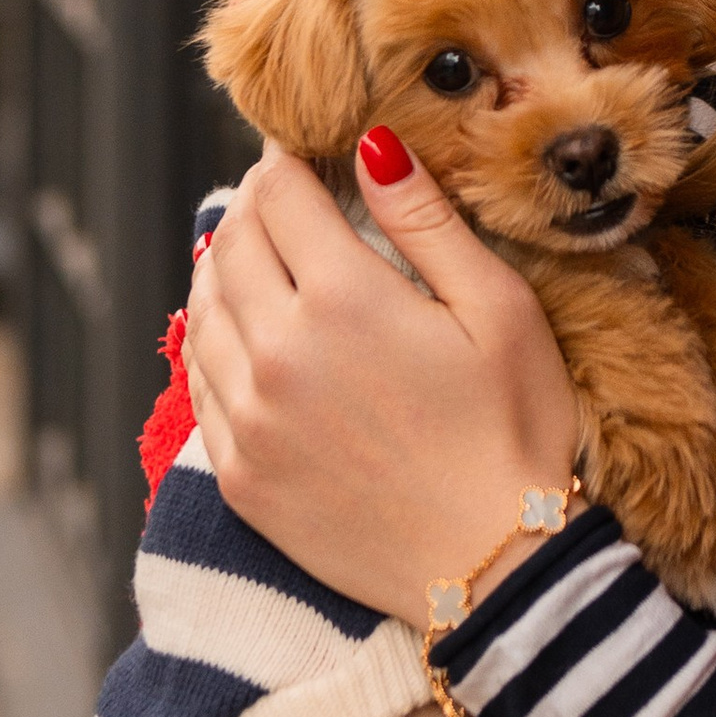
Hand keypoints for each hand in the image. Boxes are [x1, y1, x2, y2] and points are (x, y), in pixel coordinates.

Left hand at [185, 140, 581, 619]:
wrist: (495, 570)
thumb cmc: (514, 432)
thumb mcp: (498, 310)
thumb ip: (426, 222)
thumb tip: (372, 146)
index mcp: (343, 300)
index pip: (281, 195)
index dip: (287, 159)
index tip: (300, 147)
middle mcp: (277, 354)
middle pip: (231, 245)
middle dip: (254, 204)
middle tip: (281, 191)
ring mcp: (248, 419)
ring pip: (204, 310)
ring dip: (224, 267)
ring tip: (257, 252)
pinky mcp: (239, 475)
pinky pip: (201, 383)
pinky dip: (214, 341)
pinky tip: (244, 333)